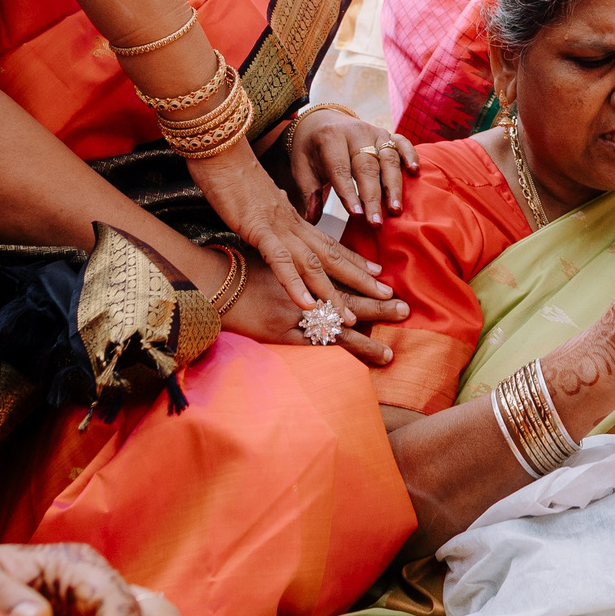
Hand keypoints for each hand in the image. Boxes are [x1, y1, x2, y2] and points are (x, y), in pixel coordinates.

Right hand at [190, 141, 393, 310]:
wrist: (220, 153)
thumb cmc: (235, 178)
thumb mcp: (260, 203)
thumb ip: (274, 216)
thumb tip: (279, 218)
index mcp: (294, 219)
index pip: (330, 243)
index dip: (355, 260)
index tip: (378, 274)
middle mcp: (292, 224)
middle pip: (332, 256)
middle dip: (359, 279)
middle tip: (386, 296)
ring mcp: (277, 227)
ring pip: (312, 264)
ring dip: (331, 293)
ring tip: (348, 319)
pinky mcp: (257, 229)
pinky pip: (279, 260)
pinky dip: (294, 284)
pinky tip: (307, 305)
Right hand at [225, 247, 407, 365]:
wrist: (211, 284)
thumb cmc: (237, 270)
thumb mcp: (269, 256)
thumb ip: (292, 260)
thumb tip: (309, 251)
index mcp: (301, 268)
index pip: (340, 274)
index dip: (365, 281)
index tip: (388, 284)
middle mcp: (302, 290)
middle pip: (346, 300)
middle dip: (376, 306)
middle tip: (404, 309)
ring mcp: (291, 313)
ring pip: (334, 329)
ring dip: (363, 341)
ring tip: (387, 353)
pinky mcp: (278, 334)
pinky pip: (310, 346)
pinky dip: (331, 354)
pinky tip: (351, 364)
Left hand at [287, 106, 418, 224]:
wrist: (320, 121)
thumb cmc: (311, 150)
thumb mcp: (302, 168)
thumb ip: (309, 193)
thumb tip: (312, 219)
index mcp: (330, 138)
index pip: (340, 169)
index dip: (349, 192)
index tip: (357, 215)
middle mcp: (354, 132)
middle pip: (366, 166)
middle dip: (373, 197)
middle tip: (376, 222)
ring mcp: (373, 131)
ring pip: (387, 158)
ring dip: (393, 185)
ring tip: (395, 209)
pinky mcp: (386, 133)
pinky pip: (402, 142)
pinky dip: (410, 155)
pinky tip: (414, 172)